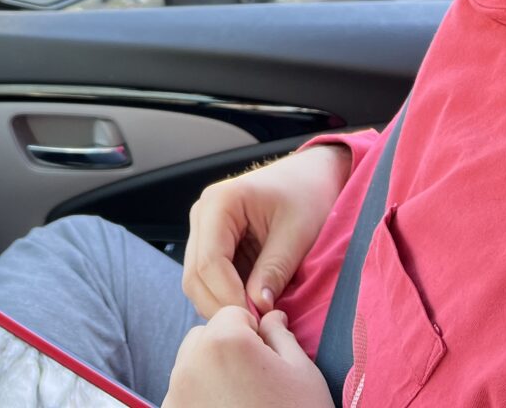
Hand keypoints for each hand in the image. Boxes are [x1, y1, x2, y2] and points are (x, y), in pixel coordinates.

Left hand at [162, 307, 333, 407]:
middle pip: (204, 336)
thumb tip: (271, 317)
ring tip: (241, 401)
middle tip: (255, 381)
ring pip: (190, 365)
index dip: (254, 333)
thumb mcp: (302, 372)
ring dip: (210, 372)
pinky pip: (183, 394)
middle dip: (226, 348)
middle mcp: (190, 364)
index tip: (268, 360)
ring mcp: (176, 395)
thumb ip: (281, 335)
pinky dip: (199, 399)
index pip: (233, 315)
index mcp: (224, 342)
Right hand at [182, 144, 350, 317]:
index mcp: (219, 202)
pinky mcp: (212, 243)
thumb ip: (275, 268)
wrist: (310, 176)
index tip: (258, 321)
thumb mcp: (298, 231)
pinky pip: (209, 279)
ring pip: (197, 282)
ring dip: (223, 304)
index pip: (209, 263)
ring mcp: (203, 229)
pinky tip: (253, 306)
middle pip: (195, 276)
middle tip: (257, 329)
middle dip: (223, 306)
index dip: (230, 298)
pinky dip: (227, 296)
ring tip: (258, 319)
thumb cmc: (307, 195)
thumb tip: (257, 307)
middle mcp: (202, 214)